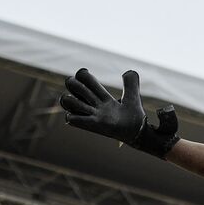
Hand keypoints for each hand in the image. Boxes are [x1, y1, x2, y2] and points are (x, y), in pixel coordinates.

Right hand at [59, 68, 179, 159]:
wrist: (137, 132)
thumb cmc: (133, 117)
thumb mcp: (133, 96)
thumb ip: (131, 83)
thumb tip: (130, 72)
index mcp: (100, 95)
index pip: (82, 77)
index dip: (83, 75)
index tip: (94, 82)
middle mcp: (92, 104)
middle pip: (70, 83)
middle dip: (77, 85)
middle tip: (92, 95)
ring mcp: (90, 114)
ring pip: (66, 100)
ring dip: (73, 100)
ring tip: (88, 107)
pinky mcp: (91, 125)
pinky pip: (71, 118)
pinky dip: (74, 116)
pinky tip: (87, 117)